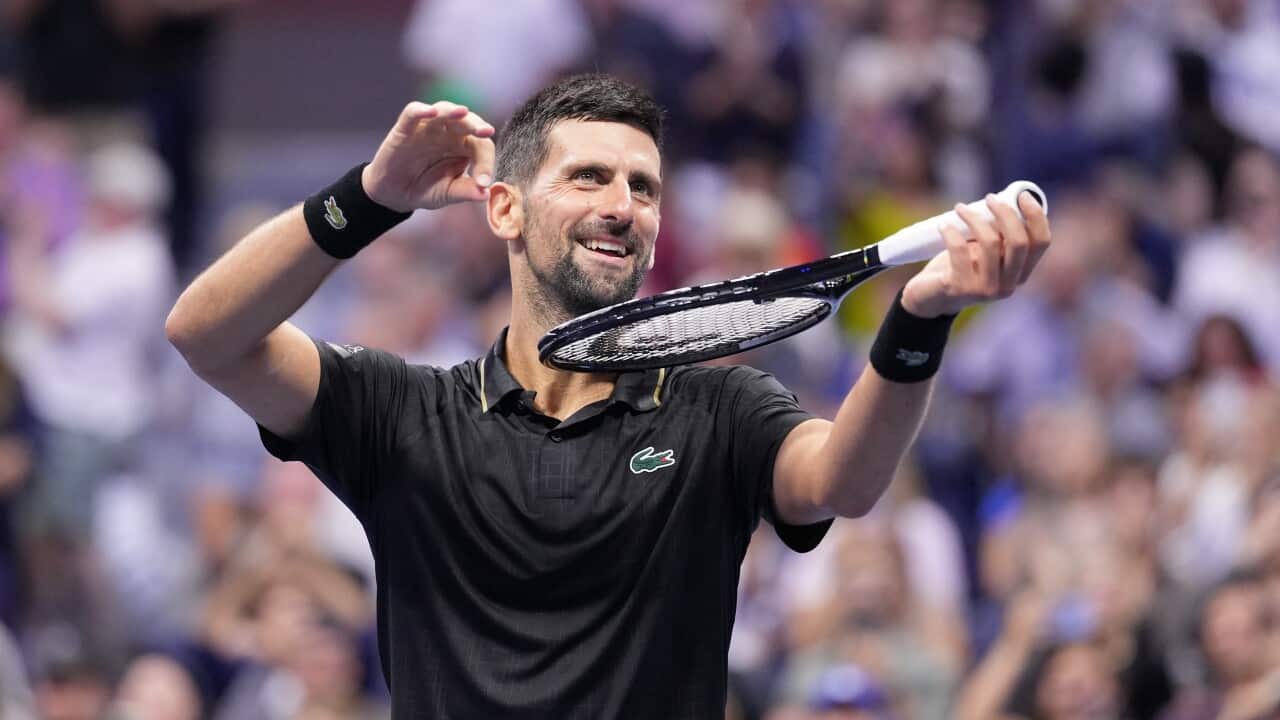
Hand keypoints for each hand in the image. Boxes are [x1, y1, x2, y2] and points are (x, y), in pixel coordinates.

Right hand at [362, 101, 495, 212]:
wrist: (396, 194)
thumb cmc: (426, 189)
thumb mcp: (447, 193)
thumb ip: (466, 192)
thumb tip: (486, 194)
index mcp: (464, 147)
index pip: (481, 146)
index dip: (486, 162)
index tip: (483, 182)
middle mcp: (449, 133)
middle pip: (466, 121)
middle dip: (477, 125)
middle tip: (486, 132)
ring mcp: (427, 128)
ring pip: (443, 110)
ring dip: (453, 111)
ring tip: (462, 112)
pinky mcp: (405, 129)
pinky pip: (412, 113)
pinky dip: (421, 110)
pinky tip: (431, 112)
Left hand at [901, 192, 1050, 317]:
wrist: (930, 297)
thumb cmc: (961, 266)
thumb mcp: (986, 252)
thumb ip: (1001, 236)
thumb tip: (1005, 201)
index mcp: (1021, 273)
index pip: (1042, 243)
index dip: (1036, 216)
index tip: (1022, 195)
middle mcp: (1008, 285)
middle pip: (1019, 242)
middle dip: (1006, 213)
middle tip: (989, 198)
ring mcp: (986, 289)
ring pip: (990, 243)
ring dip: (974, 218)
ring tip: (960, 208)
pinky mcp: (961, 288)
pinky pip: (960, 250)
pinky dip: (951, 233)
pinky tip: (943, 226)